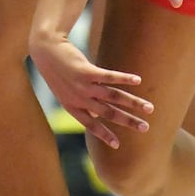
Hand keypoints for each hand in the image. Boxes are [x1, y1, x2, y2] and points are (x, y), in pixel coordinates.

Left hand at [29, 32, 152, 148]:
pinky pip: (109, 77)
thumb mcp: (64, 90)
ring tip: (149, 108)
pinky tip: (138, 80)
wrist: (45, 49)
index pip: (90, 124)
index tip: (117, 145)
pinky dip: (124, 79)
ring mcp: (82, 85)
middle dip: (128, 121)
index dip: (103, 134)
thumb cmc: (57, 69)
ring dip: (133, 103)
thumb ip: (80, 101)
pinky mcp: (86, 71)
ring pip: (113, 96)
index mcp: (71, 106)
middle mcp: (78, 99)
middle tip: (145, 128)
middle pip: (108, 112)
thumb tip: (95, 111)